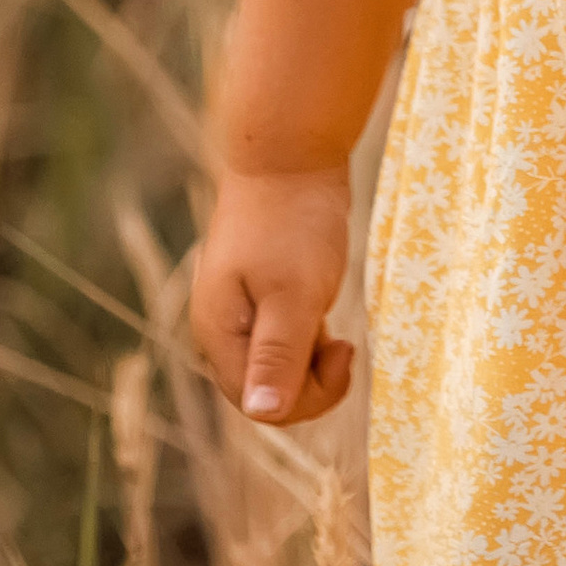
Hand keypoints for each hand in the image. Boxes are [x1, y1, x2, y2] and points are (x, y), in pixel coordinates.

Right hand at [190, 166, 356, 424]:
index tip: (344, 353)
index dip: (307, 398)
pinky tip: (326, 315)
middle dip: (311, 383)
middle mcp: (222, 329)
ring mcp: (240, 310)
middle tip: (346, 345)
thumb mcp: (293, 292)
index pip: (258, 404)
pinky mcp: (261, 292)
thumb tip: (264, 413)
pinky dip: (309, 338)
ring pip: (277, 366)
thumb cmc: (293, 220)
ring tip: (338, 330)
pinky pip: (283, 338)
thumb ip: (278, 354)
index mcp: (219, 334)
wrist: (290, 151)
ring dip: (313, 361)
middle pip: (265, 391)